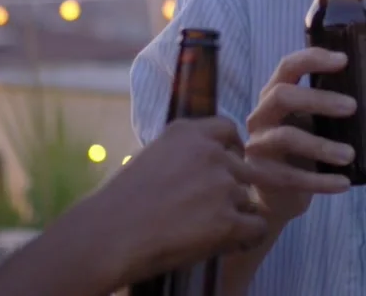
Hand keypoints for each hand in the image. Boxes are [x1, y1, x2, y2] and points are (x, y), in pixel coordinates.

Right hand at [89, 116, 266, 288]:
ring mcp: (222, 185)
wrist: (114, 232)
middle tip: (212, 206)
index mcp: (188, 132)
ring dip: (235, 212)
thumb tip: (200, 164)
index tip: (225, 163)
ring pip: (248, 197)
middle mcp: (210, 152)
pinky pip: (257, 226)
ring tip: (208, 227)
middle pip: (242, 166)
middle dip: (232, 185)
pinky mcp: (228, 220)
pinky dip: (247, 236)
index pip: (229, 129)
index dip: (231, 148)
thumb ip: (182, 153)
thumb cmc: (123, 199)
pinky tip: (228, 242)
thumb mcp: (152, 155)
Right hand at [246, 47, 354, 223]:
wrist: (275, 194)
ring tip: (350, 155)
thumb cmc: (298, 150)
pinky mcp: (262, 175)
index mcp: (273, 95)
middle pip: (282, 96)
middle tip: (352, 107)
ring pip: (286, 136)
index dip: (313, 59)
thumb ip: (324, 110)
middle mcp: (261, 115)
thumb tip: (363, 100)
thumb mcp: (307, 123)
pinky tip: (344, 183)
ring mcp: (259, 145)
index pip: (288, 67)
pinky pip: (292, 176)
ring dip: (321, 145)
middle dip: (318, 99)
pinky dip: (321, 180)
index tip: (343, 60)